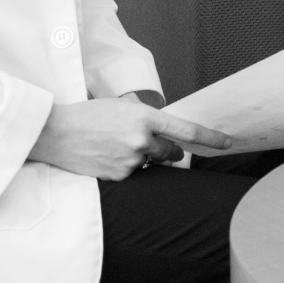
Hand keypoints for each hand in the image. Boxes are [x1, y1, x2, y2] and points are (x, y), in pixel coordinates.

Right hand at [28, 97, 230, 179]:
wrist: (56, 133)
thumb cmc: (86, 115)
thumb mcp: (119, 106)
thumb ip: (144, 115)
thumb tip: (159, 127)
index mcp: (145, 118)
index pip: (187, 131)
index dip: (211, 139)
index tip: (227, 143)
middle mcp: (142, 140)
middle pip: (172, 152)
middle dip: (168, 150)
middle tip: (150, 143)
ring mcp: (131, 160)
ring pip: (150, 163)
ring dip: (142, 157)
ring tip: (116, 146)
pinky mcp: (119, 176)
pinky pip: (134, 174)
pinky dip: (125, 167)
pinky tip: (107, 156)